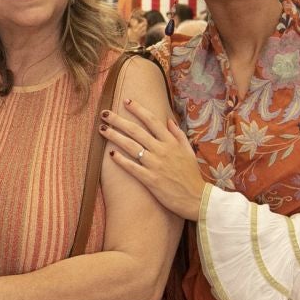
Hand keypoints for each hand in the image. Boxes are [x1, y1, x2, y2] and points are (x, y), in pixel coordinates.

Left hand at [98, 96, 205, 221]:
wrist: (196, 198)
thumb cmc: (192, 175)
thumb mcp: (188, 151)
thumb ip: (178, 134)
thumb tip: (168, 120)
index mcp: (171, 142)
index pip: (152, 120)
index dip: (138, 109)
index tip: (126, 101)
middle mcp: (162, 150)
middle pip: (136, 131)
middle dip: (119, 120)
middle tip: (105, 113)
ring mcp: (155, 164)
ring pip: (131, 146)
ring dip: (114, 136)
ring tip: (102, 129)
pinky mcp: (150, 179)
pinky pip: (132, 167)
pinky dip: (120, 160)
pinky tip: (110, 153)